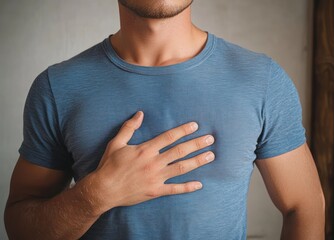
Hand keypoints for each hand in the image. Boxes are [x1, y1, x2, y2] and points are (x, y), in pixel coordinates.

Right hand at [94, 111, 214, 209]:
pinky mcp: (155, 191)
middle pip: (180, 151)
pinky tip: (199, 184)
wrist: (103, 190)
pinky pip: (175, 189)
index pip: (169, 137)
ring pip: (181, 168)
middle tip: (210, 139)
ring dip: (197, 161)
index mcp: (145, 150)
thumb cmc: (109, 165)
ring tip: (210, 156)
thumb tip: (140, 113)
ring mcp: (156, 178)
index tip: (195, 126)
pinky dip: (187, 187)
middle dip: (197, 144)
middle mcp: (153, 163)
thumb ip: (129, 128)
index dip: (183, 130)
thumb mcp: (116, 143)